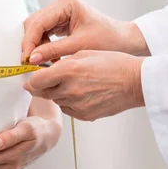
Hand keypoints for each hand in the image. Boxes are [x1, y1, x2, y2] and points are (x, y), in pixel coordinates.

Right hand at [21, 0, 148, 64]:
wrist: (124, 41)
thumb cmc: (108, 40)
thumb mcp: (79, 46)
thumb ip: (53, 51)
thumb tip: (31, 58)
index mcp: (66, 3)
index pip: (39, 22)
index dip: (30, 41)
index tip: (26, 59)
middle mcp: (60, 4)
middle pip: (34, 24)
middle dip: (31, 44)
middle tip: (29, 63)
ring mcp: (59, 13)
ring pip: (36, 29)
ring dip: (36, 46)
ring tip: (40, 63)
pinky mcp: (60, 22)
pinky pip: (44, 34)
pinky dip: (43, 47)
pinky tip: (47, 59)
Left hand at [24, 50, 144, 120]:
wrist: (135, 82)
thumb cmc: (112, 63)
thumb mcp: (84, 53)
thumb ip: (60, 62)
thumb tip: (41, 69)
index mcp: (69, 70)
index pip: (35, 81)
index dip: (32, 78)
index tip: (33, 75)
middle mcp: (70, 90)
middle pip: (42, 93)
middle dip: (42, 86)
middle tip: (50, 79)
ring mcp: (77, 105)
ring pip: (55, 100)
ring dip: (57, 93)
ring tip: (73, 83)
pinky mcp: (84, 116)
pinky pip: (67, 109)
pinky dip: (69, 102)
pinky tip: (81, 92)